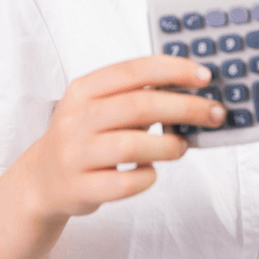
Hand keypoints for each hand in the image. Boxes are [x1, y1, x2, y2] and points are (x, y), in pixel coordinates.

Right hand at [20, 56, 225, 220]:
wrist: (43, 179)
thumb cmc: (86, 137)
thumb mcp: (99, 105)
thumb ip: (136, 94)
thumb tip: (192, 87)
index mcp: (84, 90)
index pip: (134, 70)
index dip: (173, 70)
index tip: (205, 76)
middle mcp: (76, 118)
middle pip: (139, 106)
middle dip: (185, 108)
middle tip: (215, 113)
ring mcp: (75, 154)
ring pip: (132, 145)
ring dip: (168, 145)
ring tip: (181, 147)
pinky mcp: (80, 188)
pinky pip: (125, 183)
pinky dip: (147, 177)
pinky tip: (151, 172)